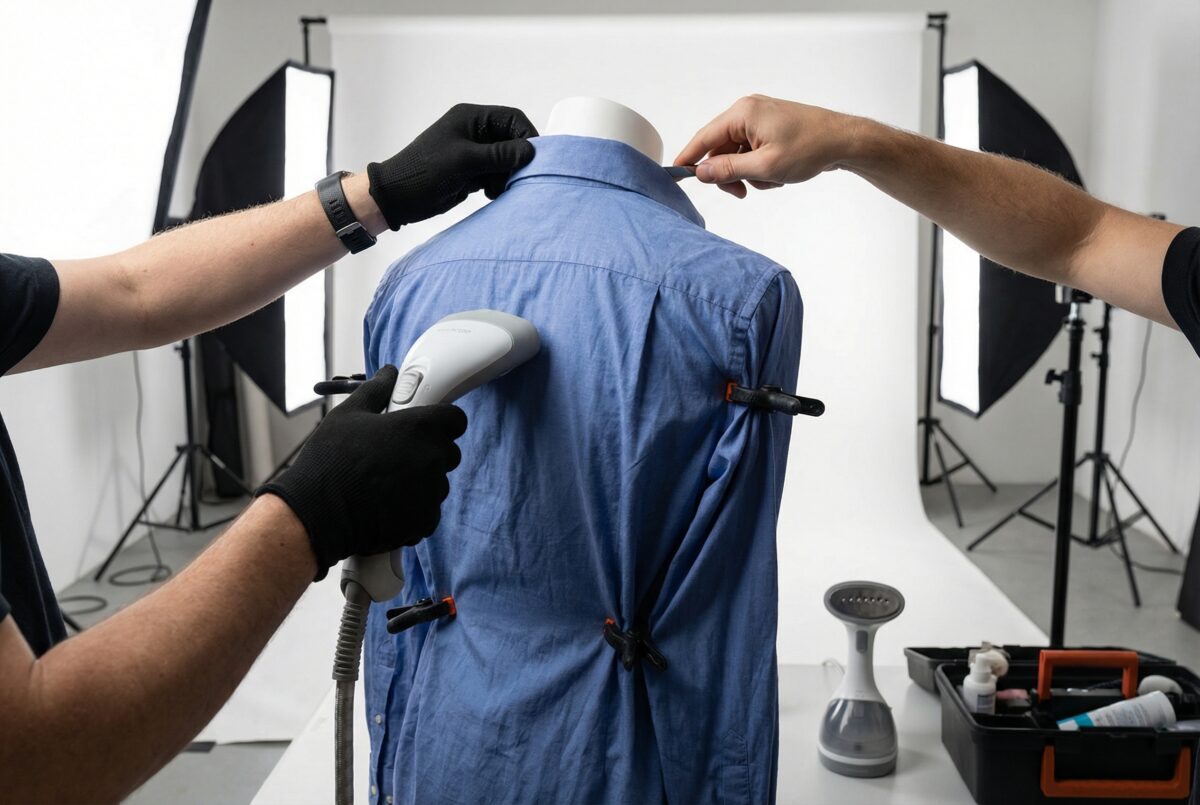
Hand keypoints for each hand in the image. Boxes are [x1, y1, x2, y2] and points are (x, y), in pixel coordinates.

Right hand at [257, 366, 467, 578]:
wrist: (317, 515)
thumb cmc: (330, 461)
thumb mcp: (348, 415)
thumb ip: (376, 390)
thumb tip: (388, 374)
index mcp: (420, 427)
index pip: (456, 419)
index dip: (443, 421)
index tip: (427, 425)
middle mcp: (432, 459)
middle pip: (448, 451)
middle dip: (428, 451)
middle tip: (396, 455)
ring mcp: (431, 493)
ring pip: (437, 482)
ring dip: (420, 481)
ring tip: (383, 483)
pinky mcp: (426, 521)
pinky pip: (429, 510)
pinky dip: (414, 508)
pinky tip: (386, 504)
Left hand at [367, 103, 538, 229]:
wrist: (398, 197)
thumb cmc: (426, 172)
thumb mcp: (465, 161)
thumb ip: (499, 155)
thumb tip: (531, 151)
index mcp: (472, 118)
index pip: (512, 119)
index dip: (527, 137)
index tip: (532, 159)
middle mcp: (476, 132)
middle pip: (512, 141)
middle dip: (517, 160)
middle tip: (515, 179)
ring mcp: (474, 153)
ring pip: (505, 160)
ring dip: (507, 175)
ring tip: (497, 189)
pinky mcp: (472, 172)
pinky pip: (495, 174)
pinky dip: (498, 184)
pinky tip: (489, 193)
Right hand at [674, 95, 865, 197]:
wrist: (844, 140)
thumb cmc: (810, 148)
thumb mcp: (765, 167)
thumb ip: (728, 170)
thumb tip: (700, 173)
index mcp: (742, 113)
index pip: (704, 138)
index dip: (689, 158)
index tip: (676, 174)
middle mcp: (747, 110)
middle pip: (719, 148)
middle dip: (729, 173)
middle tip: (741, 192)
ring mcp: (759, 117)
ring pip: (736, 153)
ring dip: (748, 172)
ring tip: (770, 180)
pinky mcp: (769, 126)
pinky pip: (751, 150)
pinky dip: (759, 166)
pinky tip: (777, 173)